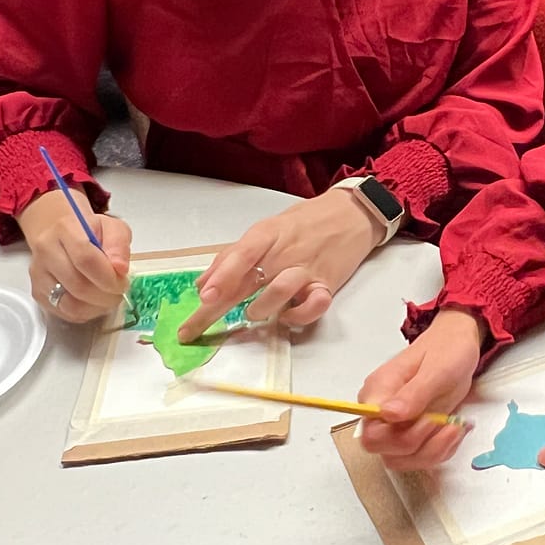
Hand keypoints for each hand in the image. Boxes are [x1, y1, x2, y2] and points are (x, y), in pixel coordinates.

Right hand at [18, 189, 131, 322]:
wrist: (57, 231)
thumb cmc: (89, 230)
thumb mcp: (112, 227)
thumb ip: (119, 244)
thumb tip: (120, 269)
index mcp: (65, 229)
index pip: (85, 259)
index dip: (108, 277)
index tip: (122, 282)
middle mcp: (46, 251)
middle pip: (77, 285)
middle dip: (105, 296)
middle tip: (119, 293)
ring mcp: (38, 274)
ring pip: (69, 304)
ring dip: (96, 308)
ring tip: (108, 299)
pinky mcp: (37, 291)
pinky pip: (63, 312)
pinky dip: (84, 313)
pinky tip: (94, 303)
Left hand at [176, 188, 381, 339]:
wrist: (352, 214)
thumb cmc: (303, 224)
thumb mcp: (266, 231)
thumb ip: (234, 256)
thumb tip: (202, 285)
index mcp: (267, 234)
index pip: (241, 255)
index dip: (221, 277)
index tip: (202, 298)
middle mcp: (285, 251)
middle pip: (248, 281)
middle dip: (217, 309)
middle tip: (192, 330)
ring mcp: (307, 268)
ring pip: (279, 292)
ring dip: (260, 309)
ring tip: (253, 313)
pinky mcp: (327, 283)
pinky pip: (314, 305)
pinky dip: (299, 315)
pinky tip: (289, 316)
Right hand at [358, 309, 483, 469]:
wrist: (458, 346)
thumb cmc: (446, 350)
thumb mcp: (436, 369)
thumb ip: (413, 393)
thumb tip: (388, 414)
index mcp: (379, 391)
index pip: (371, 433)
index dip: (398, 438)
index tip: (429, 419)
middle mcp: (382, 413)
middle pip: (385, 451)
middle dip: (420, 445)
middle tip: (444, 421)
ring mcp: (396, 426)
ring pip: (403, 460)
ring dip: (434, 450)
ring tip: (455, 426)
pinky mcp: (412, 434)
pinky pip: (421, 457)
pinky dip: (442, 449)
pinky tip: (455, 429)